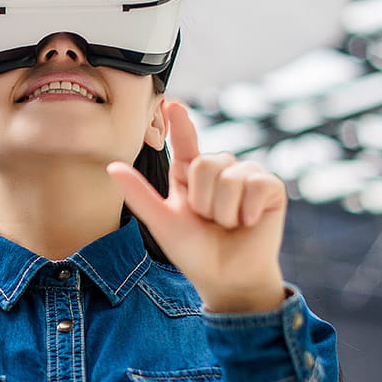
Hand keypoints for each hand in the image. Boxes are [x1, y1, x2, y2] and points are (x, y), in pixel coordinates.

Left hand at [107, 101, 287, 312]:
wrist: (226, 278)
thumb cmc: (194, 252)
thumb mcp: (163, 222)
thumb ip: (140, 194)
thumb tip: (112, 167)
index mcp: (190, 175)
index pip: (185, 142)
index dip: (180, 122)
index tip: (172, 103)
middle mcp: (219, 170)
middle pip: (206, 163)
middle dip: (203, 201)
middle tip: (209, 221)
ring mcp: (247, 176)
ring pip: (230, 175)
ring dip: (224, 210)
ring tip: (228, 225)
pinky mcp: (270, 188)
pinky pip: (256, 184)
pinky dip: (247, 210)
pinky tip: (248, 223)